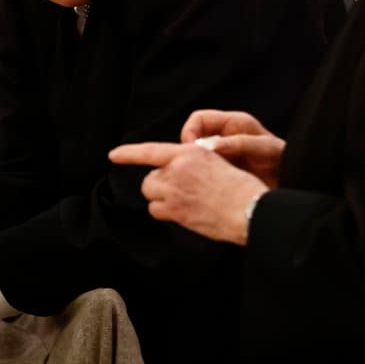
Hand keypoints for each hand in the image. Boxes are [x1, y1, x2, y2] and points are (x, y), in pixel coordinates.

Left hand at [109, 142, 266, 244]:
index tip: (114, 155)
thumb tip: (178, 170)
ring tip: (184, 201)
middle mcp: (178, 169)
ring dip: (161, 198)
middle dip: (160, 185)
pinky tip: (184, 212)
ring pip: (151, 194)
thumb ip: (194, 163)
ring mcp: (175, 191)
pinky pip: (156, 211)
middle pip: (150, 179)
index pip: (152, 151)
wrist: (250, 209)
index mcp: (190, 153)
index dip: (130, 153)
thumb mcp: (219, 161)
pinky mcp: (176, 211)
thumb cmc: (242, 188)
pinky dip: (165, 212)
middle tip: (181, 190)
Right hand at [179, 110, 284, 186]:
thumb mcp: (266, 149)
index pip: (199, 119)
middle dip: (188, 153)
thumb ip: (240, 144)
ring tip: (200, 181)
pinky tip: (206, 189)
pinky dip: (201, 179)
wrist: (294, 185)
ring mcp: (223, 155)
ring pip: (195, 157)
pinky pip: (203, 172)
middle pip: (193, 139)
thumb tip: (211, 146)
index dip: (190, 132)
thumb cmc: (286, 162)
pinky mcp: (222, 172)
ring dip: (194, 168)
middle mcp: (225, 137)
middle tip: (191, 169)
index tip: (191, 151)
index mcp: (234, 123)